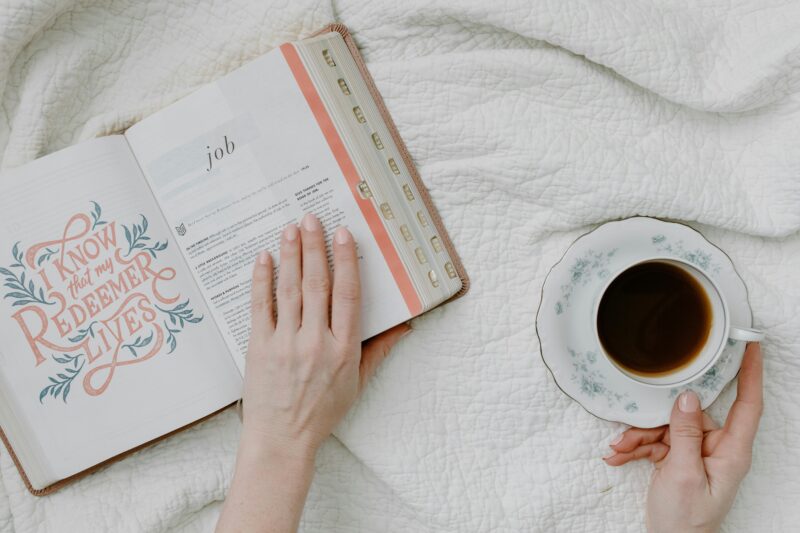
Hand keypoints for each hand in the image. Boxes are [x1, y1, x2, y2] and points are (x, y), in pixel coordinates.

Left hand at [240, 213, 409, 456]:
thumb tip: (405, 326)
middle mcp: (316, 342)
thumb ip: (379, 350)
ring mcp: (286, 344)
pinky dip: (262, 281)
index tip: (344, 234)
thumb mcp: (357, 383)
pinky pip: (261, 307)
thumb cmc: (322, 412)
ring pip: (290, 290)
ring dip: (291, 255)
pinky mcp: (260, 348)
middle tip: (311, 219)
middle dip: (315, 247)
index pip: (347, 294)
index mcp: (344, 349)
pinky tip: (264, 259)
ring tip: (290, 229)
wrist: (282, 440)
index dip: (346, 260)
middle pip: (317, 284)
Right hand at [604, 343, 762, 532]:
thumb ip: (685, 433)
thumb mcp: (682, 474)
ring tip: (618, 450)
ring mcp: (697, 454)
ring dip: (639, 438)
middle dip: (654, 421)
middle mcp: (717, 448)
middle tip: (630, 429)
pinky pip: (657, 442)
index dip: (750, 372)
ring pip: (666, 428)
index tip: (749, 343)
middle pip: (688, 415)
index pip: (748, 404)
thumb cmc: (686, 520)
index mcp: (731, 451)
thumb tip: (688, 396)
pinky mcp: (679, 460)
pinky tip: (619, 457)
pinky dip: (637, 448)